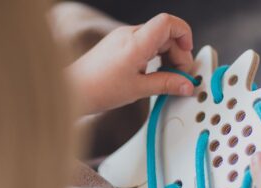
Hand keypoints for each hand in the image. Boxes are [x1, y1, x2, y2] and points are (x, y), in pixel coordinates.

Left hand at [68, 13, 194, 113]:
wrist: (73, 90)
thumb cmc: (98, 88)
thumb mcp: (139, 89)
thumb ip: (167, 84)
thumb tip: (186, 84)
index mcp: (136, 42)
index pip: (168, 23)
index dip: (184, 34)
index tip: (187, 54)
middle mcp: (129, 34)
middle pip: (165, 33)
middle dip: (178, 53)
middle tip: (179, 76)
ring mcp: (123, 38)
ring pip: (156, 39)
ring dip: (167, 56)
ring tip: (167, 78)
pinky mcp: (119, 45)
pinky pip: (144, 44)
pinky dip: (155, 57)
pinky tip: (154, 75)